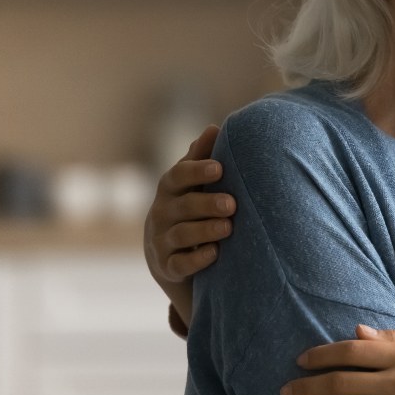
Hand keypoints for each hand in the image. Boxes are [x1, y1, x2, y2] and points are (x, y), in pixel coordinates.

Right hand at [142, 124, 235, 326]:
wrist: (168, 255)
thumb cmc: (189, 207)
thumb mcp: (192, 184)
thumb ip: (202, 158)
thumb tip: (214, 128)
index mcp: (171, 189)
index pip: (177, 176)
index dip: (196, 171)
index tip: (219, 168)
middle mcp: (162, 213)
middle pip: (183, 206)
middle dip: (207, 204)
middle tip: (232, 204)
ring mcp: (162, 241)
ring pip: (181, 235)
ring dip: (205, 230)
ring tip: (228, 228)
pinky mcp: (168, 266)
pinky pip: (180, 264)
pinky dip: (196, 259)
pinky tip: (214, 253)